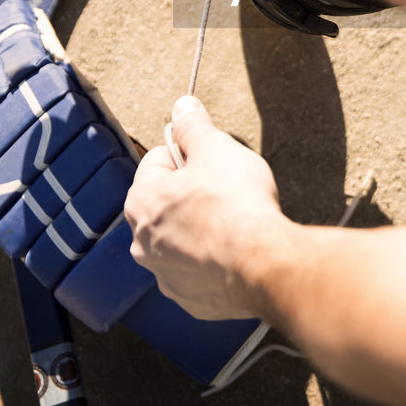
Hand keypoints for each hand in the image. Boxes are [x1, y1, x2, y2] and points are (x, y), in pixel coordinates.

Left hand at [125, 95, 287, 319]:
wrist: (264, 266)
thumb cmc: (237, 205)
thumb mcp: (216, 149)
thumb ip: (193, 126)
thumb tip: (182, 106)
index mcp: (141, 201)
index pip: (158, 160)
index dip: (190, 155)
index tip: (213, 162)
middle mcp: (142, 242)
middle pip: (167, 201)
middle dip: (193, 193)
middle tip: (228, 191)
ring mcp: (164, 275)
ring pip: (181, 238)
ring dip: (202, 228)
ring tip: (236, 224)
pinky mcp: (189, 299)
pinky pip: (198, 271)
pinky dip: (213, 261)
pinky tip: (236, 253)